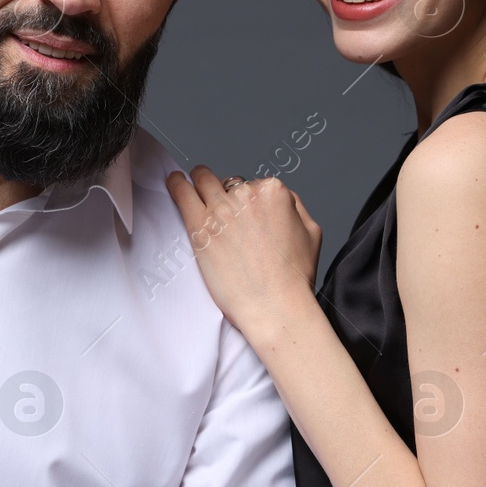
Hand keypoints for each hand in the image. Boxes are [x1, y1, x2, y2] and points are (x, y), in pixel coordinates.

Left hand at [165, 166, 322, 337]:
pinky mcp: (200, 226)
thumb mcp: (311, 231)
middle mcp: (247, 195)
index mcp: (274, 192)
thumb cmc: (293, 277)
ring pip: (203, 181)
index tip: (246, 217)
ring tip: (190, 183)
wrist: (274, 306)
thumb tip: (281, 198)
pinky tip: (174, 182)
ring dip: (198, 181)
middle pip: (229, 183)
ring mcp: (221, 209)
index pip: (255, 185)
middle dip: (225, 192)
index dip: (250, 202)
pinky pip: (182, 193)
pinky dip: (176, 184)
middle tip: (220, 207)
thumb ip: (295, 206)